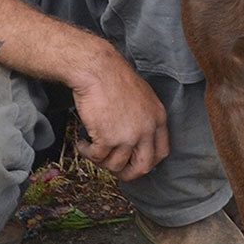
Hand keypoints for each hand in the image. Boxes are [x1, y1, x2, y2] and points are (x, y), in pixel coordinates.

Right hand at [70, 48, 169, 181]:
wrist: (98, 69)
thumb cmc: (115, 78)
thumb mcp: (142, 97)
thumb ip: (144, 119)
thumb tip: (137, 142)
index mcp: (158, 118)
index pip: (161, 152)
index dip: (148, 162)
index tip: (135, 163)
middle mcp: (147, 130)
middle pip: (143, 167)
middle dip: (127, 174)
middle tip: (113, 169)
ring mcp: (128, 136)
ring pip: (115, 165)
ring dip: (101, 160)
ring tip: (92, 147)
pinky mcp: (108, 139)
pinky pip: (96, 157)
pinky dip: (86, 152)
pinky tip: (82, 142)